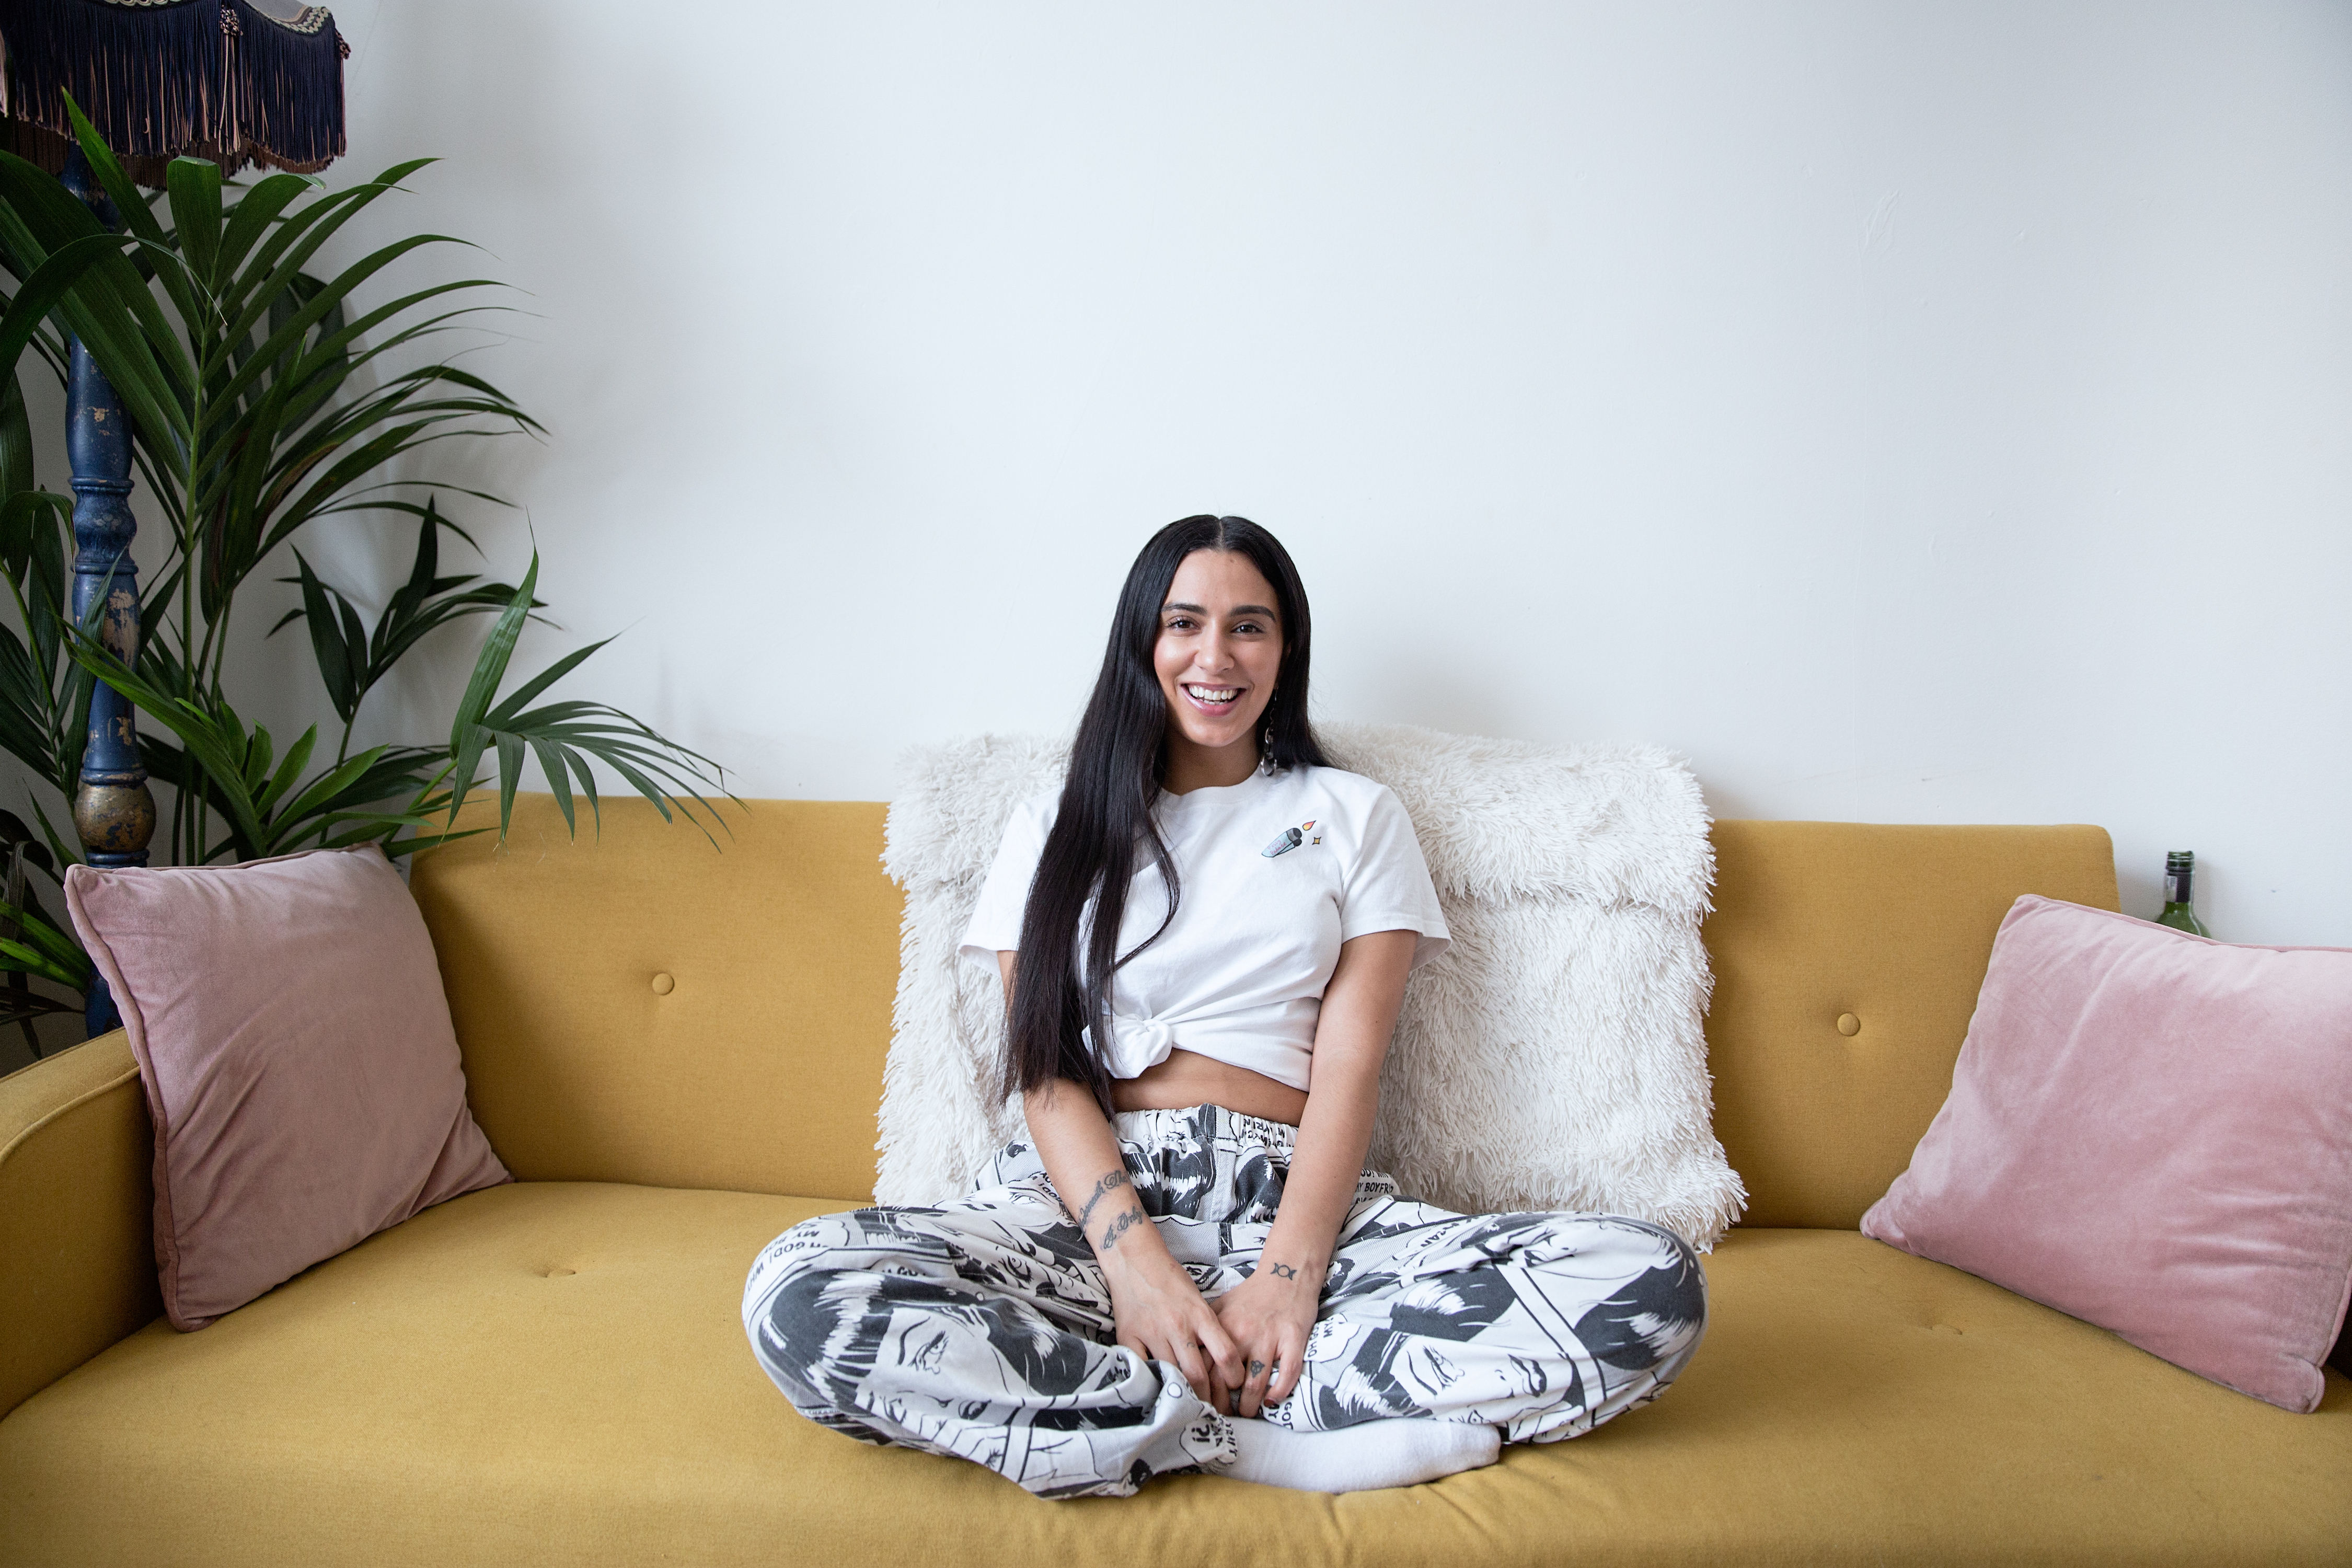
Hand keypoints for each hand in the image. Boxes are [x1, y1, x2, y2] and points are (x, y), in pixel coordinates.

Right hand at [1102, 1244, 1243, 1408]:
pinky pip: (1142, 1369)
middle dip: (1209, 1398)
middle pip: (1198, 1374)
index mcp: (1200, 1315)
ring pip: (1172, 1375)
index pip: (1225, 1354)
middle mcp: (1178, 1326)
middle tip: (1214, 1409)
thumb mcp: (1199, 1300)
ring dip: (1184, 1395)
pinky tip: (1159, 1392)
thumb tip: (1224, 1361)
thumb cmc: (1171, 1279)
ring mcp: (1152, 1333)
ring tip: (1191, 1406)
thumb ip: (1209, 1329)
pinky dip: (1152, 1383)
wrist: (1135, 1260)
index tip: (1235, 1386)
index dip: (1234, 1377)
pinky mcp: (1129, 1337)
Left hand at [1209, 1257, 1319, 1416]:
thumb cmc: (1251, 1295)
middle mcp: (1243, 1334)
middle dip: (1223, 1404)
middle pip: (1226, 1380)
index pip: (1204, 1367)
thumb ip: (1205, 1332)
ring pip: (1255, 1383)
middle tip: (1223, 1415)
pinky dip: (1279, 1391)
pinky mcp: (1293, 1339)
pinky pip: (1287, 1373)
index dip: (1201, 1391)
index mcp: (1221, 1328)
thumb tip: (1186, 1356)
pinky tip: (1273, 1400)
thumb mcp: (1221, 1308)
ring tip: (1246, 1412)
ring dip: (1249, 1404)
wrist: (1286, 1274)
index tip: (1200, 1404)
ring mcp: (1269, 1338)